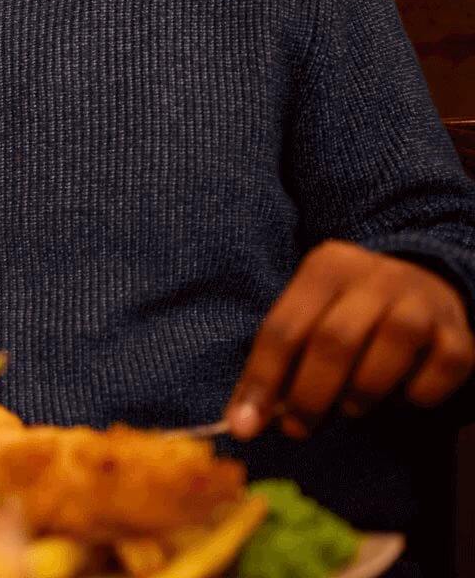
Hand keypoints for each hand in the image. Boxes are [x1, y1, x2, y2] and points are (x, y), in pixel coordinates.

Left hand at [226, 240, 474, 439]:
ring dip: (364, 391)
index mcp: (326, 268)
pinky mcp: (459, 332)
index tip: (244, 427)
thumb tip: (246, 420)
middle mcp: (375, 276)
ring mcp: (421, 301)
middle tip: (297, 428)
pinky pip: (442, 368)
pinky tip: (400, 398)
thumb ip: (280, 362)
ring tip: (351, 409)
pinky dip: (417, 393)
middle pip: (335, 339)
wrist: (424, 284)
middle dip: (309, 395)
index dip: (261, 380)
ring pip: (392, 346)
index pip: (283, 328)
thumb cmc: (348, 311)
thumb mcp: (309, 317)